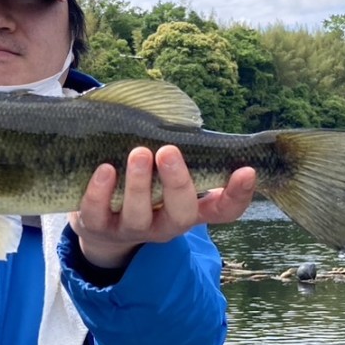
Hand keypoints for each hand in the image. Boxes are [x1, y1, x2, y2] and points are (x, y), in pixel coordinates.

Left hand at [70, 146, 256, 269]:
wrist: (98, 221)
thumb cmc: (142, 181)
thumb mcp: (167, 169)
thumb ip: (185, 148)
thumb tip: (194, 116)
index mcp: (189, 207)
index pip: (224, 210)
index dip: (239, 194)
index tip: (247, 170)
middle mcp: (164, 222)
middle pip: (181, 213)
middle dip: (178, 182)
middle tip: (169, 151)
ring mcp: (131, 227)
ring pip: (138, 215)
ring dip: (138, 183)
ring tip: (138, 153)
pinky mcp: (97, 227)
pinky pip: (97, 213)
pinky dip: (99, 191)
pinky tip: (104, 169)